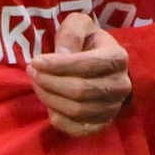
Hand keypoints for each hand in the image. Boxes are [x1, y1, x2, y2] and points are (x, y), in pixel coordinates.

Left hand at [28, 12, 132, 136]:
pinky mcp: (104, 124)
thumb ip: (72, 33)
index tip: (35, 62)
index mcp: (118, 57)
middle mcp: (121, 85)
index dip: (58, 65)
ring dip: (50, 99)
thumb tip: (62, 53)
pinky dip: (59, 119)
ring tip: (38, 85)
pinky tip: (49, 104)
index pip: (87, 65)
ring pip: (77, 110)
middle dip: (50, 82)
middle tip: (32, 73)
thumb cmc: (88, 43)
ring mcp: (114, 107)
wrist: (102, 65)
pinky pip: (78, 129)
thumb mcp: (80, 26)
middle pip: (81, 90)